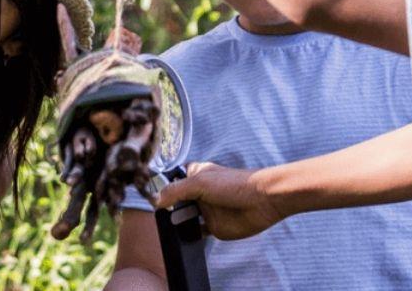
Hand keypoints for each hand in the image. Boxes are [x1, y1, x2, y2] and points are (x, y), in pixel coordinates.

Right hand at [155, 161, 287, 239]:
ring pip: (183, 217)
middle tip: (157, 213)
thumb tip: (154, 200)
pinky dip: (188, 234)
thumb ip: (175, 191)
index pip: (171, 180)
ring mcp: (205, 210)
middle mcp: (198, 192)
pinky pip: (196, 232)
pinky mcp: (213, 227)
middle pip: (175, 200)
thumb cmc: (234, 184)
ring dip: (176, 221)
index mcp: (194, 175)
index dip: (161, 187)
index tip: (148, 195)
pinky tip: (181, 235)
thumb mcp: (199, 183)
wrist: (263, 201)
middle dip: (166, 206)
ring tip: (166, 225)